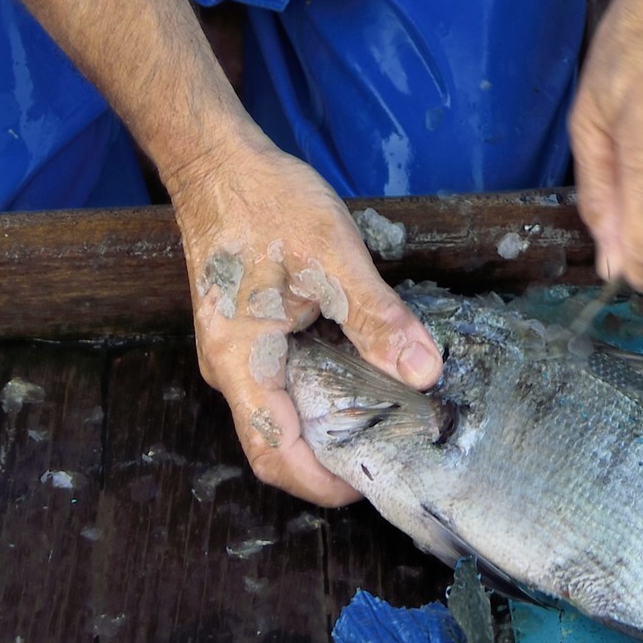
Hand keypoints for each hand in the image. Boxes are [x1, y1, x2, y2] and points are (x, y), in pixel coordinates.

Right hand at [166, 123, 442, 504]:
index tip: (372, 481)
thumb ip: (377, 318)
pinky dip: (313, 391)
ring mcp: (231, 350)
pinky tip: (353, 370)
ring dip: (322, 424)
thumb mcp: (332, 257)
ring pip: (276, 411)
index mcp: (241, 362)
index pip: (275, 452)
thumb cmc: (266, 203)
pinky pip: (275, 382)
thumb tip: (425, 372)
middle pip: (274, 441)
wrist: (217, 161)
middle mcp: (228, 368)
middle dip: (327, 460)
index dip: (322, 482)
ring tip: (379, 416)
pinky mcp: (241, 331)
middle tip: (386, 450)